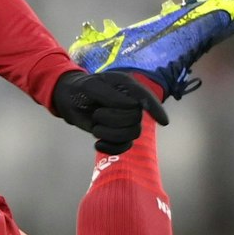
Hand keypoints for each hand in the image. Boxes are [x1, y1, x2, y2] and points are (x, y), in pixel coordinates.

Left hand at [50, 70, 167, 154]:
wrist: (70, 100)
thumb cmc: (82, 89)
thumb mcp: (91, 86)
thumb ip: (109, 94)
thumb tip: (131, 105)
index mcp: (128, 88)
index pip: (146, 98)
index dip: (156, 109)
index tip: (163, 122)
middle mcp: (132, 104)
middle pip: (136, 119)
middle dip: (113, 120)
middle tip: (97, 113)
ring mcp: (127, 120)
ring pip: (131, 135)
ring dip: (110, 134)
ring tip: (95, 126)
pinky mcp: (119, 134)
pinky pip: (124, 147)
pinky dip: (110, 148)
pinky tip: (97, 144)